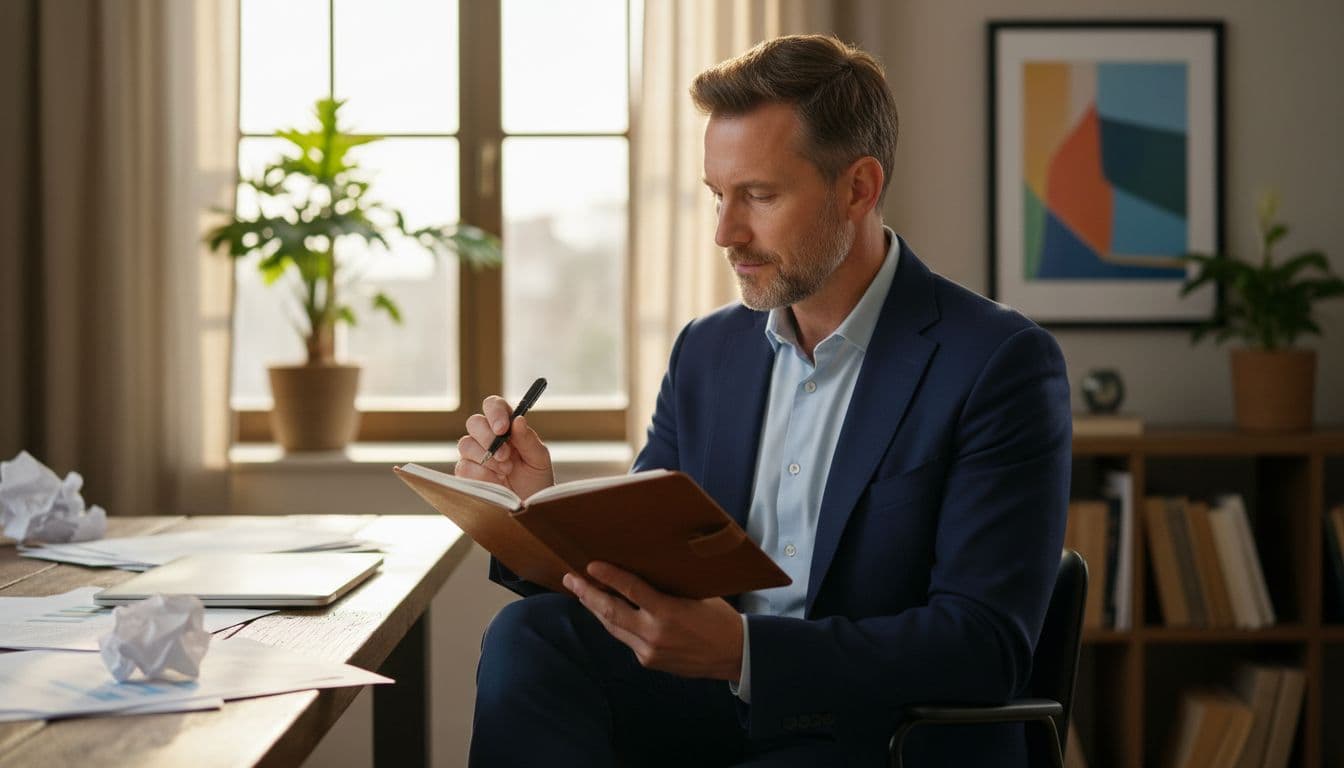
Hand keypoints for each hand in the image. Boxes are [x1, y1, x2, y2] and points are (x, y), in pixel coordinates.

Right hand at [455, 395, 554, 500]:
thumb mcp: (539, 459)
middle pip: (474, 422)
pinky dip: (482, 475)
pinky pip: (464, 467)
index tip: (502, 428)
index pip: (493, 405)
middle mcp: (486, 436)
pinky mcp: (465, 473)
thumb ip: (528, 439)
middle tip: (505, 456)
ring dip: (487, 459)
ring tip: (506, 471)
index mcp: (506, 426)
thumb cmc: (536, 480)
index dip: (495, 412)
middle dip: (488, 438)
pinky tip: (496, 482)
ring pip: (466, 444)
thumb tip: (518, 420)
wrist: (528, 506)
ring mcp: (474, 454)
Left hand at [563, 561, 743, 681]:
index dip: (608, 576)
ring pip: (613, 627)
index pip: (631, 590)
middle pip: (611, 612)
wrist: (734, 655)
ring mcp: (649, 651)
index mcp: (669, 612)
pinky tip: (605, 613)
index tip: (590, 565)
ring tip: (580, 592)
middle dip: (587, 594)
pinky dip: (613, 624)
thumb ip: (666, 589)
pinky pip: (625, 639)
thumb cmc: (719, 618)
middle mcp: (654, 634)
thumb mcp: (695, 595)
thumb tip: (640, 573)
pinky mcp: (648, 661)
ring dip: (595, 609)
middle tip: (571, 578)